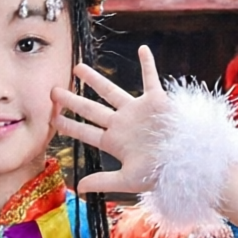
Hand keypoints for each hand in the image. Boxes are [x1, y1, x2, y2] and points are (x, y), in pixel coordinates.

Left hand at [52, 46, 169, 194]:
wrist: (185, 162)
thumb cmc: (158, 172)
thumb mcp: (127, 180)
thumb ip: (103, 180)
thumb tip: (79, 187)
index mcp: (114, 142)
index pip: (86, 131)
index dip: (68, 125)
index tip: (52, 119)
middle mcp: (122, 124)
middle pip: (91, 109)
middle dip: (72, 100)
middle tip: (53, 91)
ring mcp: (137, 111)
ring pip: (111, 91)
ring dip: (95, 79)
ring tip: (78, 67)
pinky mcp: (156, 101)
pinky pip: (151, 78)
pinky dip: (148, 64)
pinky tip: (142, 49)